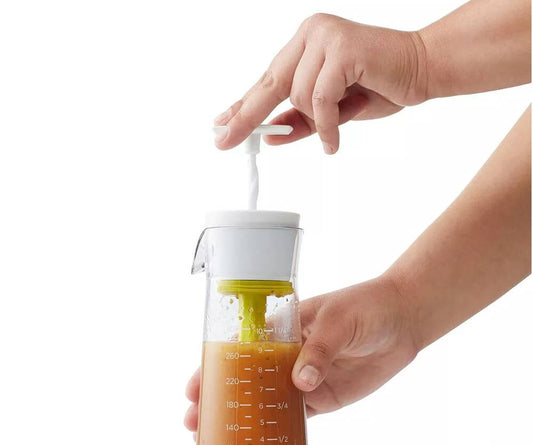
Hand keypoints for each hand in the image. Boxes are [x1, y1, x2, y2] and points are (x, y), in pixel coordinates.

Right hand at [184, 275, 417, 436]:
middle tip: (195, 421)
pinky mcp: (323, 397)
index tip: (195, 386)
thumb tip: (301, 383)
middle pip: (247, 380)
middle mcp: (287, 356)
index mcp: (282, 329)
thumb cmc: (366, 306)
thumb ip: (319, 349)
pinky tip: (259, 443)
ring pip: (266, 403)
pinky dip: (277, 431)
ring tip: (215, 439)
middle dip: (221, 400)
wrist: (403, 321)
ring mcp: (304, 379)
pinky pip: (297, 417)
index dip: (215, 367)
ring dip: (243, 419)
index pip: (240, 348)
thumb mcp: (337, 319)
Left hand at [214, 13, 426, 153]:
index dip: (244, 105)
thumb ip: (301, 121)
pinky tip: (334, 140)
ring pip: (298, 97)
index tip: (222, 124)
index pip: (268, 80)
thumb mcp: (331, 112)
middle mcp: (311, 34)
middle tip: (225, 141)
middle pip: (269, 84)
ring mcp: (325, 37)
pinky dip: (327, 125)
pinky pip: (319, 98)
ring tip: (346, 115)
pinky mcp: (342, 48)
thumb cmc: (379, 87)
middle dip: (247, 117)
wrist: (421, 71)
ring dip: (319, 120)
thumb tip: (269, 134)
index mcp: (305, 46)